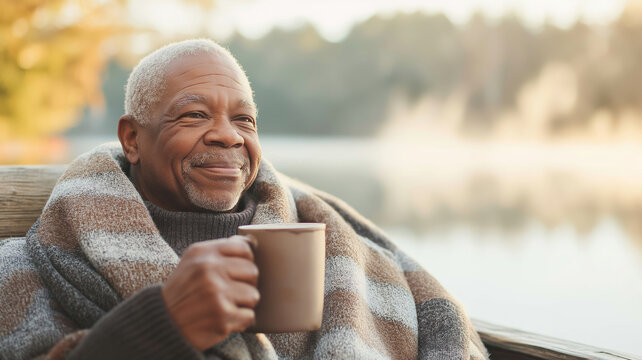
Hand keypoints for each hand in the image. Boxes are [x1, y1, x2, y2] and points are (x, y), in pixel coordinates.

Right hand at [161, 235, 259, 349]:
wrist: (163, 322)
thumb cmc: (184, 290)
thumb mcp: (193, 262)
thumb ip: (219, 251)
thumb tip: (250, 241)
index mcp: (203, 252)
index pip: (244, 249)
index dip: (247, 261)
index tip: (240, 271)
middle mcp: (209, 270)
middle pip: (253, 272)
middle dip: (246, 284)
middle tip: (232, 292)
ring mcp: (216, 293)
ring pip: (254, 295)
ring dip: (243, 304)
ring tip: (225, 306)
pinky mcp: (222, 316)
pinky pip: (249, 316)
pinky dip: (240, 321)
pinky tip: (224, 319)